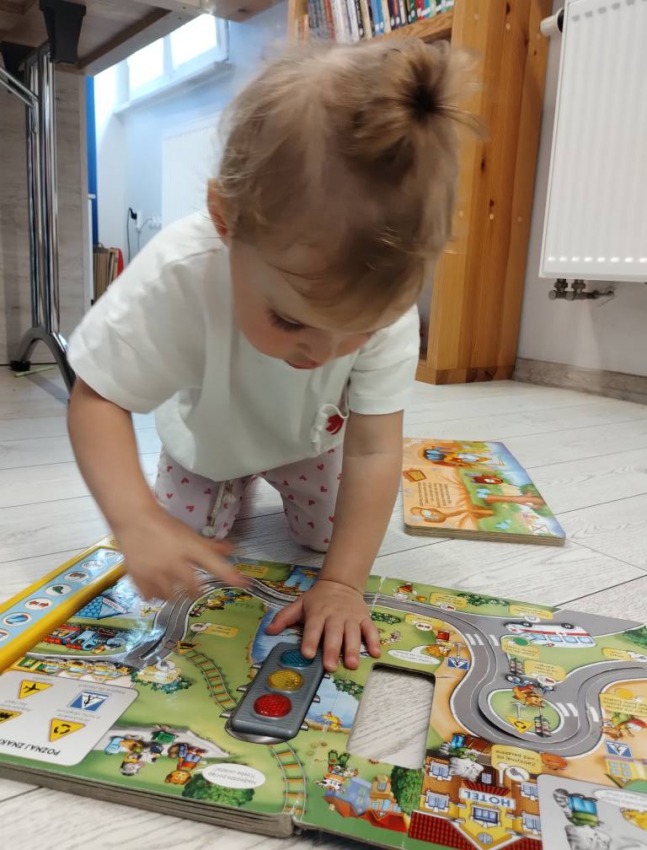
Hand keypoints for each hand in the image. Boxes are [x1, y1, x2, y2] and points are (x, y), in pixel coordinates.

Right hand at [113, 506, 246, 599]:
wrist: (134, 518)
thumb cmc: (164, 524)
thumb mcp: (189, 534)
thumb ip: (209, 546)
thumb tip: (231, 549)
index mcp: (190, 549)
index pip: (215, 565)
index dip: (231, 575)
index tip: (245, 583)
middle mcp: (174, 563)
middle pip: (192, 589)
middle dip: (195, 591)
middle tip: (194, 589)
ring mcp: (155, 572)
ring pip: (170, 596)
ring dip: (174, 595)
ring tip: (173, 588)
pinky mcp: (138, 577)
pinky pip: (150, 596)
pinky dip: (155, 595)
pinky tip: (156, 588)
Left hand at [265, 579, 380, 670]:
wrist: (341, 584)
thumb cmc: (317, 599)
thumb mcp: (299, 604)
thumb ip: (284, 617)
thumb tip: (268, 630)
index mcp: (318, 613)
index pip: (313, 627)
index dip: (309, 640)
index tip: (306, 654)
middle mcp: (335, 616)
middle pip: (333, 633)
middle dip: (331, 650)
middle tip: (329, 666)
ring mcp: (351, 617)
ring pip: (353, 633)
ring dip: (353, 649)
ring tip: (351, 664)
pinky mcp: (364, 618)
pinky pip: (370, 629)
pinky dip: (374, 641)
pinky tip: (375, 653)